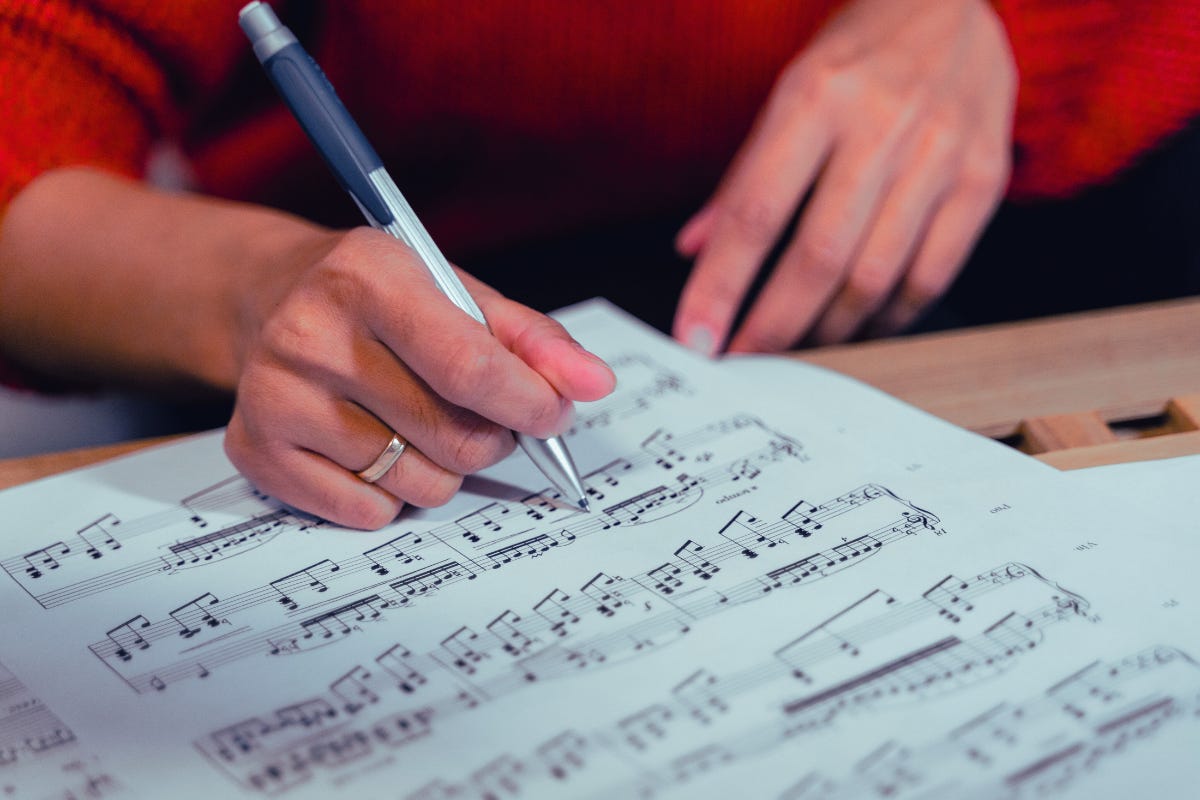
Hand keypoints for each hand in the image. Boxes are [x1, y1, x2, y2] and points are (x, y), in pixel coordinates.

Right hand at [225, 227, 614, 529]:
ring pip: (418, 484)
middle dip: (492, 438)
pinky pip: (368, 512)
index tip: (553, 415)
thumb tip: (594, 384)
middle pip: (453, 437)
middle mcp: (311, 335)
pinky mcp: (256, 451)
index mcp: (369, 277)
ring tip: (416, 422)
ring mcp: (277, 397)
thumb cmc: (379, 299)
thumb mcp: (456, 291)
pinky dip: (389, 493)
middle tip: (481, 415)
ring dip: (441, 467)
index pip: (469, 367)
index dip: (529, 404)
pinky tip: (371, 445)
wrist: (268, 298)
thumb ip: (531, 339)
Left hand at [673, 0, 1015, 352]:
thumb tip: (694, 249)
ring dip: (829, 329)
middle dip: (774, 325)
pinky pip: (933, 273)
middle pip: (818, 256)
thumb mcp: (789, 92)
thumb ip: (743, 176)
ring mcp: (940, 154)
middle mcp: (881, 125)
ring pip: (877, 276)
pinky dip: (892, 316)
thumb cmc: (859, 54)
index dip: (720, 285)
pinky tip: (864, 325)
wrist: (956, 3)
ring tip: (801, 347)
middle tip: (746, 359)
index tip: (696, 336)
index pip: (755, 213)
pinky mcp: (985, 178)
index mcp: (816, 97)